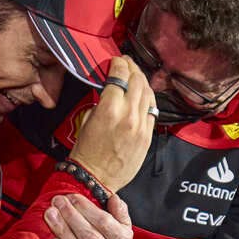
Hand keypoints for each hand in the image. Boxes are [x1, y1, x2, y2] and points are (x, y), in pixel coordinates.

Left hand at [45, 193, 137, 238]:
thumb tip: (113, 198)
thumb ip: (119, 211)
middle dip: (71, 216)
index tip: (72, 197)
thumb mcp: (123, 227)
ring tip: (50, 214)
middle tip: (57, 202)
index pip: (104, 222)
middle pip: (89, 236)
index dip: (86, 208)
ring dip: (62, 231)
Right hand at [68, 57, 155, 192]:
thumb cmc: (86, 151)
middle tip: (127, 64)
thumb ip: (102, 102)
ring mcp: (141, 125)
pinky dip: (148, 99)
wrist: (96, 178)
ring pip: (148, 93)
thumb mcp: (87, 120)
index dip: (119, 63)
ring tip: (136, 76)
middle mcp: (128, 115)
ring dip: (142, 81)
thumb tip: (111, 90)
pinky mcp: (148, 136)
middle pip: (137, 80)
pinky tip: (143, 95)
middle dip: (132, 68)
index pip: (120, 75)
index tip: (116, 61)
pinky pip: (152, 110)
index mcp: (109, 109)